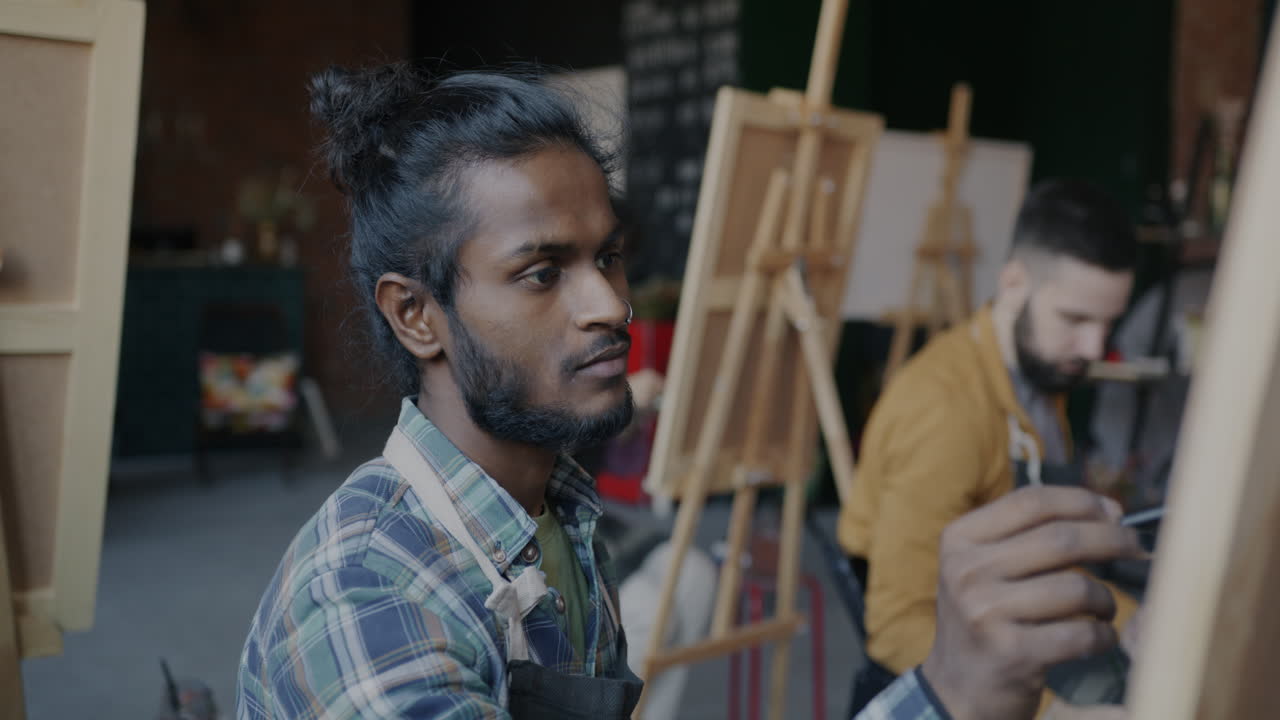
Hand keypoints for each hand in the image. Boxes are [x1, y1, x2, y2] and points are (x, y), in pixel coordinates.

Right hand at [921, 486, 1143, 719]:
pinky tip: (1098, 639)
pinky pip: (1081, 633)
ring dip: (1104, 599)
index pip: (1032, 501)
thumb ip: (1032, 535)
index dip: (1082, 501)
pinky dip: (1102, 636)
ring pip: (1076, 587)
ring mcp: (985, 612)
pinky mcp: (1011, 653)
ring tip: (1103, 609)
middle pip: (1060, 539)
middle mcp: (966, 571)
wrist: (957, 689)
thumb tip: (1110, 511)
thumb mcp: (986, 568)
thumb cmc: (988, 619)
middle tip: (1135, 548)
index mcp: (960, 540)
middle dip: (1112, 539)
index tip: (1114, 512)